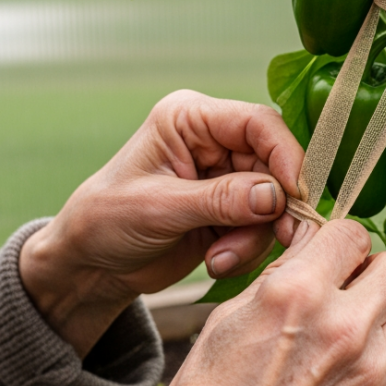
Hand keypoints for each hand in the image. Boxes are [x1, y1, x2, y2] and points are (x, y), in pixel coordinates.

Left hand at [19, 90, 304, 354]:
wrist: (90, 265)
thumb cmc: (105, 221)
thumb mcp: (159, 208)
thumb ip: (220, 200)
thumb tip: (275, 196)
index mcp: (190, 120)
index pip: (257, 123)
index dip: (285, 155)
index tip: (295, 196)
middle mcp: (213, 142)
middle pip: (274, 164)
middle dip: (272, 208)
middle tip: (271, 240)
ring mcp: (224, 178)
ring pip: (273, 201)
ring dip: (254, 236)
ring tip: (218, 259)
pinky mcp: (231, 211)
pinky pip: (262, 227)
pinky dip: (247, 249)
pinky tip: (215, 261)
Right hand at [136, 220, 385, 385]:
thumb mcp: (228, 315)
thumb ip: (281, 271)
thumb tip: (313, 238)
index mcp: (296, 292)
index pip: (353, 232)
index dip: (340, 243)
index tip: (331, 261)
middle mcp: (342, 326)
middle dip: (374, 274)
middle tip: (351, 294)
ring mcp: (372, 371)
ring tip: (369, 332)